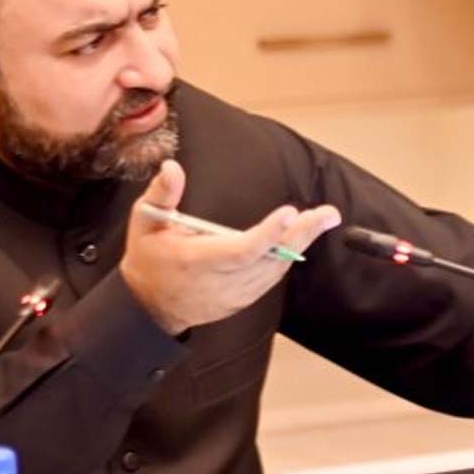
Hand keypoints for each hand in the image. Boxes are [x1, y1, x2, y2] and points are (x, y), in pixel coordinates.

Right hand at [119, 159, 341, 334]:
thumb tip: (172, 167)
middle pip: (269, 259)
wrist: (149, 307)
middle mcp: (220, 282)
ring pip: (276, 269)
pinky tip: (301, 236)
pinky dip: (287, 256)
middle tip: (327, 214)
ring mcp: (234, 294)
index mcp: (197, 261)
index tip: (289, 213)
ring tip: (321, 218)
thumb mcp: (145, 223)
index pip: (241, 250)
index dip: (268, 234)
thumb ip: (162, 195)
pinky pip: (271, 277)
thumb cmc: (149, 259)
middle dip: (301, 234)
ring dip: (300, 242)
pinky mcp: (242, 300)